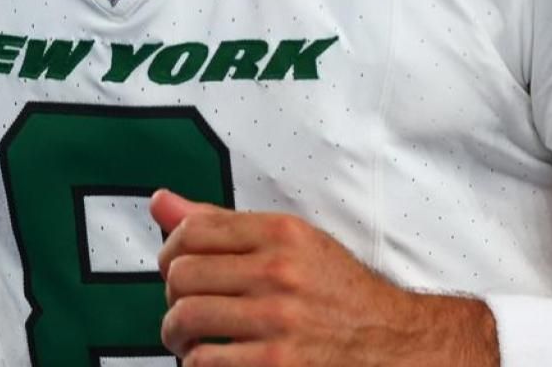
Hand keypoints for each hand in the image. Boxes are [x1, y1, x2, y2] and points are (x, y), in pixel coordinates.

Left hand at [152, 189, 451, 365]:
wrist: (392, 344)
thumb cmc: (336, 295)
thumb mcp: (290, 245)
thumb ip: (222, 224)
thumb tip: (160, 202)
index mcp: (280, 234)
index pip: (191, 232)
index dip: (169, 253)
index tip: (176, 272)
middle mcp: (279, 272)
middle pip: (181, 276)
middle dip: (173, 298)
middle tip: (186, 311)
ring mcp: (277, 322)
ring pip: (185, 320)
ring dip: (177, 337)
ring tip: (190, 342)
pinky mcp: (275, 366)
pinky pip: (204, 363)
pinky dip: (198, 365)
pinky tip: (213, 361)